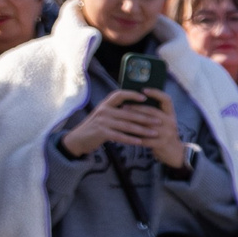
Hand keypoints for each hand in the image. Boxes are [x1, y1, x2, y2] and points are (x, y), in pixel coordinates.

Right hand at [58, 88, 187, 168]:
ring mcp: (102, 121)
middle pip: (128, 113)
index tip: (145, 97)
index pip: (119, 94)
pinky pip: (120, 136)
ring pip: (127, 125)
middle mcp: (103, 110)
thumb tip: (137, 111)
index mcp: (105, 104)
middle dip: (146, 117)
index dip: (132, 94)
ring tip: (154, 133)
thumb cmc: (95, 128)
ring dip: (142, 130)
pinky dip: (131, 139)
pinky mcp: (101, 133)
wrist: (78, 140)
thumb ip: (116, 112)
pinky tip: (141, 142)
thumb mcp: (104, 116)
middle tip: (159, 121)